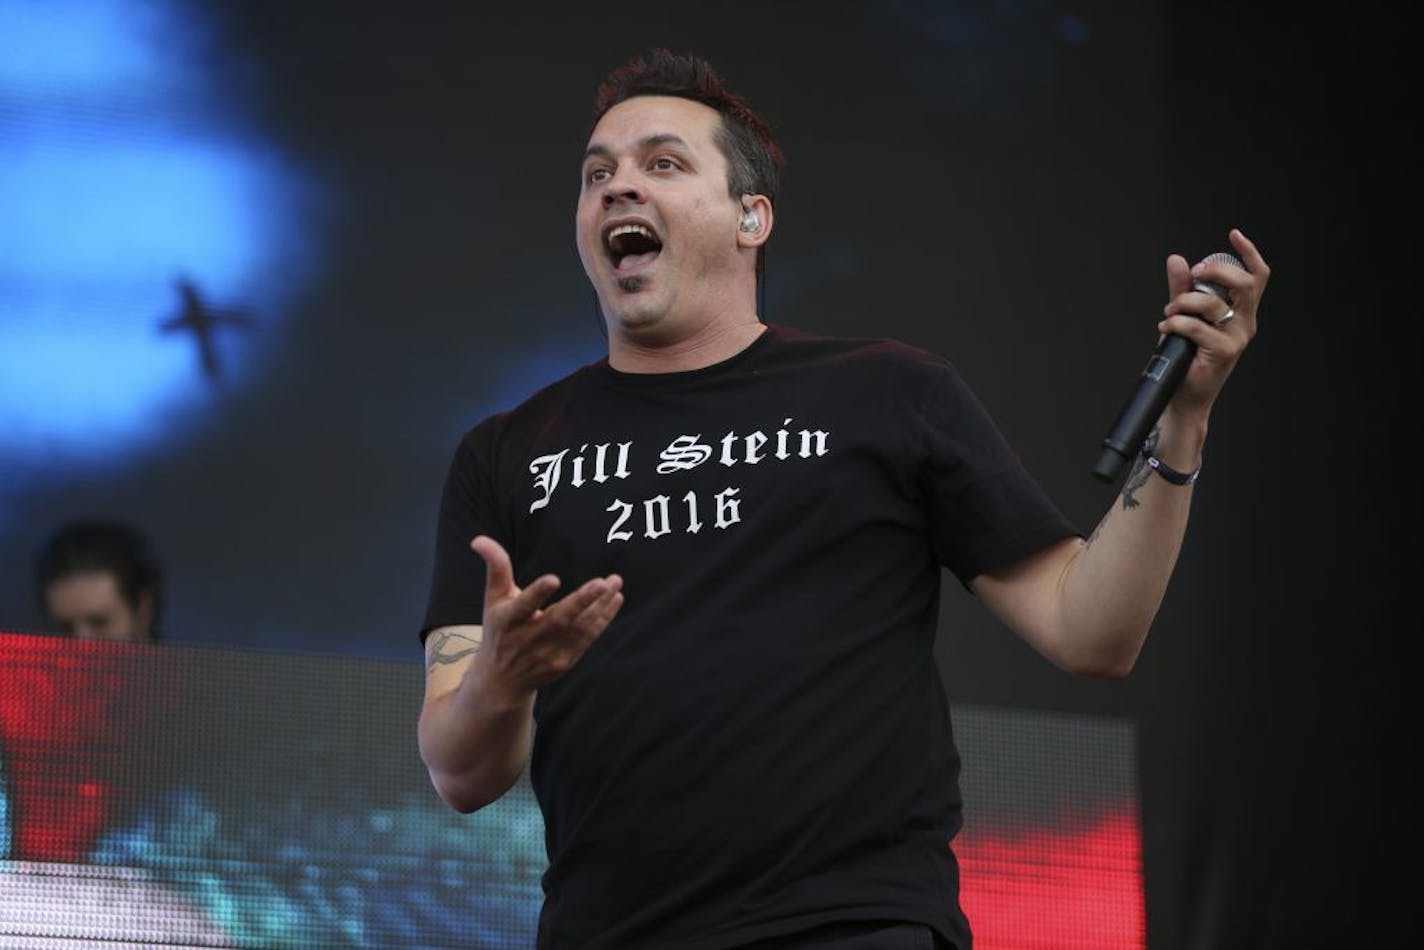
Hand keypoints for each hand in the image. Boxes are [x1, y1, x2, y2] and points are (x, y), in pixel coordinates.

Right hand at [471, 535, 622, 701]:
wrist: (501, 681)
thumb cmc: (499, 629)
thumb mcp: (493, 599)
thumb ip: (495, 567)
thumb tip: (479, 539)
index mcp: (507, 621)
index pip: (522, 606)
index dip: (537, 593)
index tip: (554, 579)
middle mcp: (527, 639)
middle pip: (558, 620)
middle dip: (581, 601)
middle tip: (602, 582)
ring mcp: (547, 654)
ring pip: (578, 629)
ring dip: (599, 606)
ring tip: (615, 582)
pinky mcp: (564, 662)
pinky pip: (587, 639)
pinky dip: (602, 619)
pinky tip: (615, 599)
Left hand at [1158, 228, 1269, 416]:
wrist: (1185, 395)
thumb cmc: (1187, 356)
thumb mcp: (1184, 315)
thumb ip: (1182, 288)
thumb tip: (1176, 260)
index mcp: (1241, 311)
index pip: (1256, 277)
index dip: (1249, 253)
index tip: (1234, 233)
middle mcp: (1245, 322)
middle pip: (1244, 284)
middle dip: (1216, 271)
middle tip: (1194, 273)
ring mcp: (1237, 338)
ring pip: (1214, 304)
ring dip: (1184, 302)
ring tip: (1168, 313)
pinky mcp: (1224, 352)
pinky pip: (1198, 327)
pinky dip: (1177, 324)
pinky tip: (1165, 328)